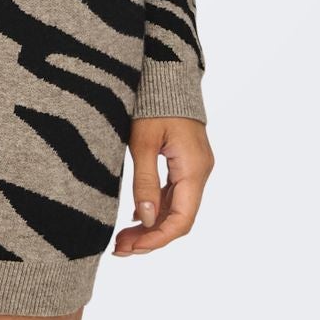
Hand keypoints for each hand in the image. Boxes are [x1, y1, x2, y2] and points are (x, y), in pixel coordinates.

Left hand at [112, 115, 213, 255]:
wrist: (166, 70)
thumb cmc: (154, 101)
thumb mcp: (143, 141)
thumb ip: (146, 181)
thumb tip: (147, 221)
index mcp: (194, 168)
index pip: (181, 219)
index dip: (156, 239)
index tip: (130, 248)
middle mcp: (199, 171)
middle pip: (179, 218)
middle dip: (151, 237)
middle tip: (119, 249)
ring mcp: (194, 166)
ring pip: (176, 207)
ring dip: (152, 225)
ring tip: (122, 239)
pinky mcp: (185, 161)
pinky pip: (174, 193)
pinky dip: (156, 208)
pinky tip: (136, 217)